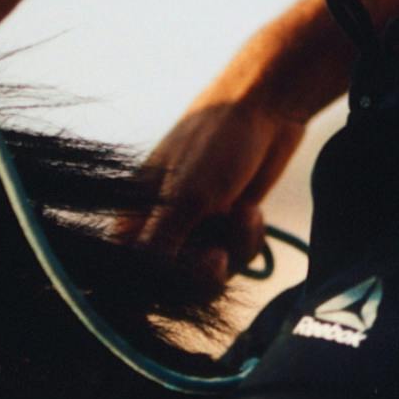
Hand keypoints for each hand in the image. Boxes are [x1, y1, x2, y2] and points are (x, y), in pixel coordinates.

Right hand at [127, 89, 315, 280]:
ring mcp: (194, 226)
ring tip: (243, 213)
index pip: (133, 277)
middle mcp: (159, 227)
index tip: (183, 284)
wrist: (265, 108)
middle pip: (175, 285)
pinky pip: (236, 256)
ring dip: (234, 249)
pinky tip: (252, 210)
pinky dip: (248, 238)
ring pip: (211, 273)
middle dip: (203, 274)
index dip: (156, 290)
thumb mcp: (186, 198)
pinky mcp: (225, 224)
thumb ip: (158, 247)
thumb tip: (134, 290)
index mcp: (133, 219)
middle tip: (217, 256)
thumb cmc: (215, 142)